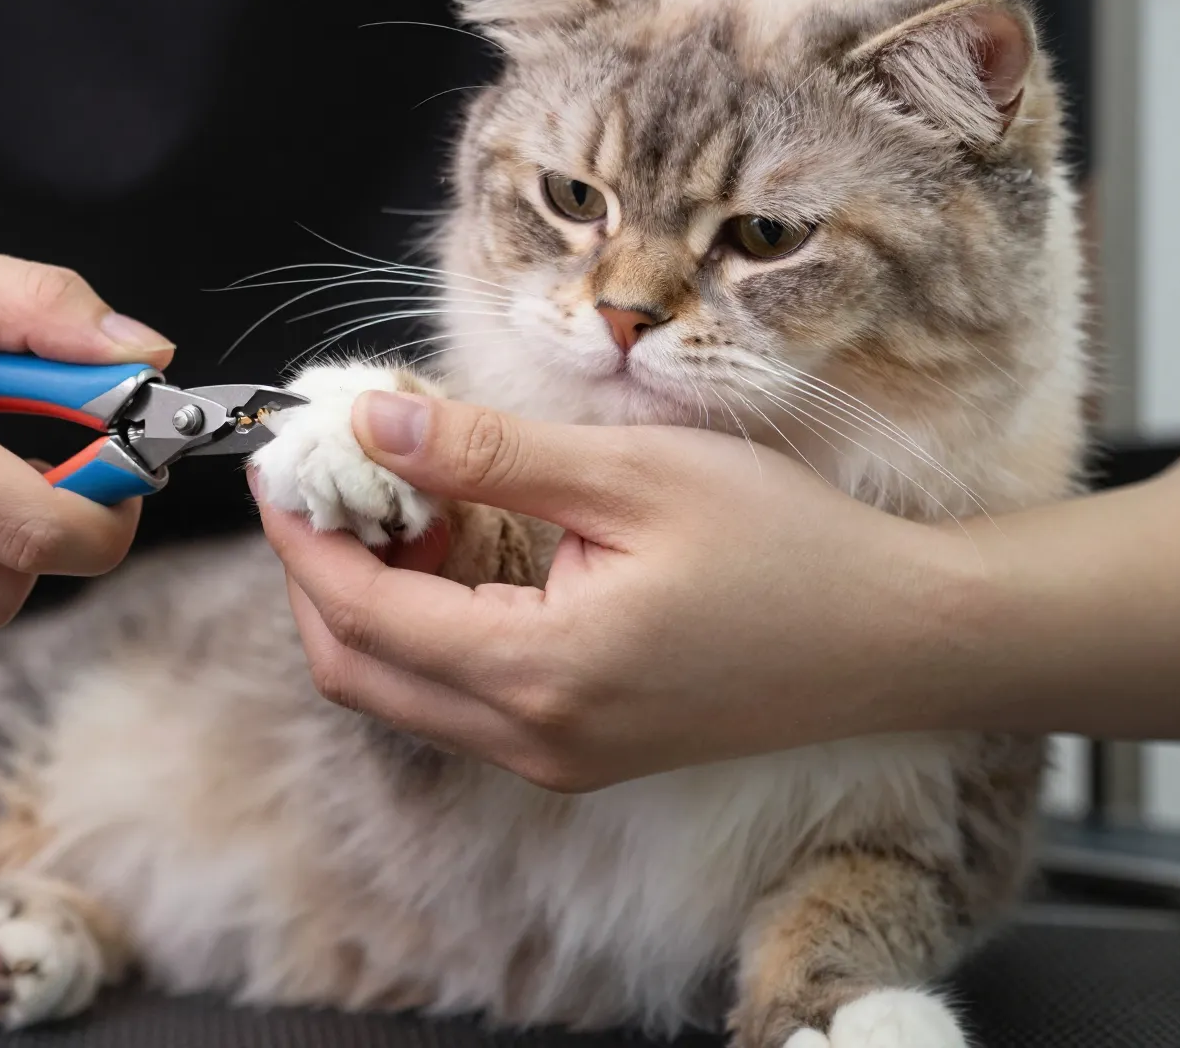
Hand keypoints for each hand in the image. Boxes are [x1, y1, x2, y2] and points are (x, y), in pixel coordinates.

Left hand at [254, 391, 976, 791]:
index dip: (301, 536)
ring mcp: (554, 759)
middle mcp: (532, 740)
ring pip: (400, 692)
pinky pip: (458, 702)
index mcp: (539, 674)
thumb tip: (371, 420)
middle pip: (357, 669)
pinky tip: (457, 554)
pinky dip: (426, 630)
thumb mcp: (630, 474)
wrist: (897, 640)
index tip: (282, 464)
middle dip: (318, 573)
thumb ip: (487, 453)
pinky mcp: (578, 754)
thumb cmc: (784, 546)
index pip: (359, 613)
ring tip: (397, 502)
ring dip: (370, 602)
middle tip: (328, 481)